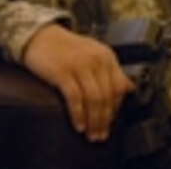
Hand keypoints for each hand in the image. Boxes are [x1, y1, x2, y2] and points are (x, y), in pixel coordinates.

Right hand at [22, 24, 133, 141]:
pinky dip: (78, 115)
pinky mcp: (62, 72)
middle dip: (105, 119)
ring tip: (91, 134)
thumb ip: (111, 70)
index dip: (116, 108)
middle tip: (101, 134)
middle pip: (107, 96)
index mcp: (107, 56)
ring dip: (94, 121)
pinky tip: (78, 125)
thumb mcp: (94, 54)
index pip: (119, 87)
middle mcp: (97, 60)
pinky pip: (75, 98)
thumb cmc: (66, 48)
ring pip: (94, 99)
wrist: (40, 36)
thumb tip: (129, 87)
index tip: (111, 122)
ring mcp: (80, 65)